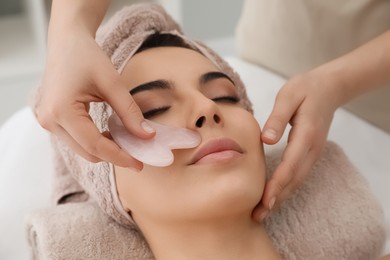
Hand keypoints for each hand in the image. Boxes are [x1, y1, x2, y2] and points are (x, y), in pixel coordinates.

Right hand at [35, 31, 154, 169]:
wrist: (67, 40)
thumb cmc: (86, 56)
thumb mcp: (113, 83)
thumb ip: (130, 112)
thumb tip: (147, 136)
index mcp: (61, 111)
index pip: (95, 146)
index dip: (119, 156)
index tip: (140, 163)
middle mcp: (50, 120)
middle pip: (87, 152)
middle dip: (114, 155)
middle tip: (138, 153)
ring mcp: (48, 121)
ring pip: (82, 149)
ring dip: (105, 149)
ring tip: (128, 142)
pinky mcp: (52, 119)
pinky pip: (77, 139)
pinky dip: (96, 140)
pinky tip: (113, 133)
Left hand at [253, 71, 340, 220]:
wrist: (329, 88)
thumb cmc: (305, 89)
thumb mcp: (288, 96)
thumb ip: (277, 118)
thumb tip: (266, 140)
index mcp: (306, 135)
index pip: (290, 165)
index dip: (277, 185)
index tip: (264, 201)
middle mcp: (312, 148)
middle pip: (294, 179)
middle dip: (276, 199)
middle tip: (257, 216)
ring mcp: (313, 152)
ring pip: (297, 180)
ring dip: (281, 196)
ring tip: (263, 211)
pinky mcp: (310, 152)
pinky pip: (299, 174)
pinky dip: (287, 187)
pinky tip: (275, 194)